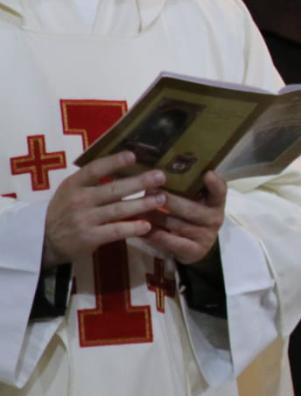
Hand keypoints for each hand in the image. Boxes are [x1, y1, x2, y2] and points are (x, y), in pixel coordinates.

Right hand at [42, 151, 165, 266]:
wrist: (44, 240)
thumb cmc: (65, 210)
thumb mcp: (71, 191)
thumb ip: (92, 181)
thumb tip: (126, 165)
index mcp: (74, 184)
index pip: (94, 169)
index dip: (113, 162)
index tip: (133, 156)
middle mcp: (79, 200)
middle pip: (113, 189)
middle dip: (139, 182)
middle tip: (161, 177)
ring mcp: (84, 219)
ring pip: (118, 210)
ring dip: (142, 204)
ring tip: (161, 199)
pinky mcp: (89, 237)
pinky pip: (115, 231)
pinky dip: (132, 228)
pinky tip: (147, 225)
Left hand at [144, 171, 226, 264]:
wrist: (195, 247)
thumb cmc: (190, 215)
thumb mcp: (194, 200)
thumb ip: (186, 187)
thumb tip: (158, 170)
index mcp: (216, 203)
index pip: (220, 191)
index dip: (214, 184)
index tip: (207, 174)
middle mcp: (214, 219)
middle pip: (190, 208)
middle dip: (168, 200)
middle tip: (148, 190)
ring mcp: (205, 236)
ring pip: (175, 224)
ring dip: (154, 216)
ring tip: (136, 208)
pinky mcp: (194, 251)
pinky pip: (170, 241)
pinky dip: (153, 234)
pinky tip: (139, 228)